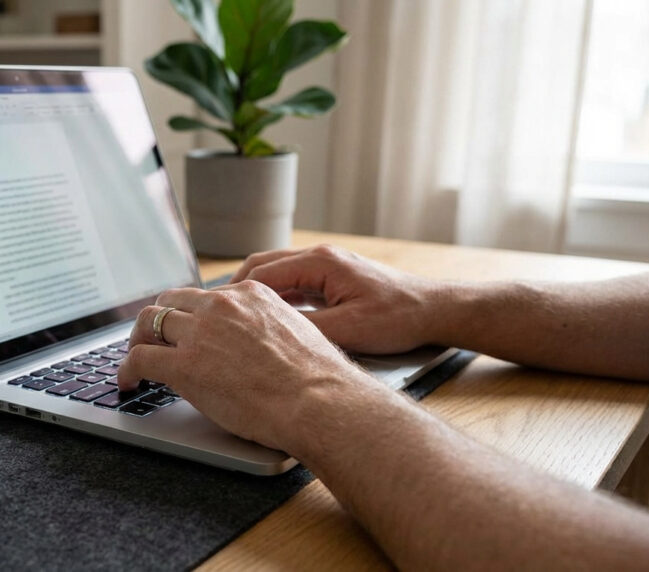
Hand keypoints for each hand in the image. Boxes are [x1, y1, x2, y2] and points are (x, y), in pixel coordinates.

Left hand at [117, 280, 378, 454]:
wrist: (318, 400)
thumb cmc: (317, 380)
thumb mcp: (296, 332)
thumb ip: (267, 329)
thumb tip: (254, 347)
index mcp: (251, 293)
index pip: (206, 296)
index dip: (191, 313)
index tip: (187, 327)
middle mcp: (222, 305)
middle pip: (172, 301)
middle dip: (160, 320)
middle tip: (154, 339)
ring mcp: (200, 332)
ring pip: (151, 322)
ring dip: (139, 339)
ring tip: (135, 357)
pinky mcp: (184, 364)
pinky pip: (140, 358)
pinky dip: (127, 368)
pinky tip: (128, 381)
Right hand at [230, 244, 442, 353]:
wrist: (435, 311)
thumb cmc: (399, 317)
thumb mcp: (348, 330)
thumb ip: (305, 329)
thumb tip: (268, 335)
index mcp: (320, 262)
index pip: (261, 271)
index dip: (234, 293)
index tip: (213, 312)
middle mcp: (320, 257)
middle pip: (263, 266)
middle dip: (237, 290)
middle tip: (216, 314)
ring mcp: (328, 266)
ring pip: (278, 274)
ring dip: (256, 294)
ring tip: (236, 319)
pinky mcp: (334, 279)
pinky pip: (294, 284)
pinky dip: (277, 298)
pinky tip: (269, 320)